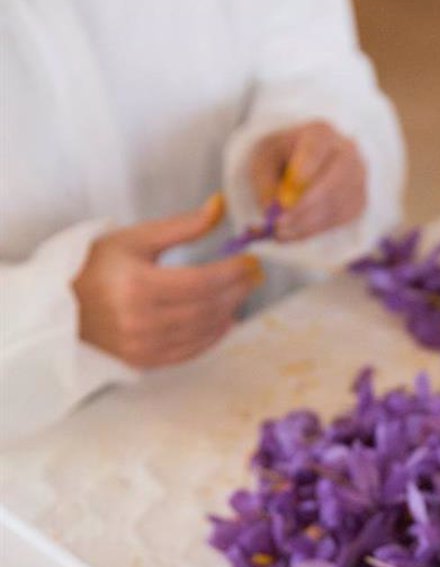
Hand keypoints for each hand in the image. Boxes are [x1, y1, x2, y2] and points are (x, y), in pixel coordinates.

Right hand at [73, 194, 260, 369]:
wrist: (59, 303)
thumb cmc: (95, 265)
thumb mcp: (136, 238)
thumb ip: (182, 226)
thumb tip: (219, 206)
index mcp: (138, 285)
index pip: (202, 282)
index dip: (232, 272)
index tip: (251, 261)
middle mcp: (141, 320)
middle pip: (207, 307)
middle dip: (236, 290)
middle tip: (254, 275)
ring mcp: (142, 345)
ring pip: (202, 331)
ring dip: (228, 312)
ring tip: (241, 293)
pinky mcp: (142, 361)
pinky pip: (188, 352)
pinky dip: (212, 337)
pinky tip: (224, 320)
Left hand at [248, 120, 365, 241]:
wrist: (305, 162)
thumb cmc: (281, 158)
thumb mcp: (263, 163)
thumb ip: (265, 184)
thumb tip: (273, 211)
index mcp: (320, 133)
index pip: (316, 148)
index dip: (304, 170)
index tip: (287, 192)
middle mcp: (346, 152)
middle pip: (333, 180)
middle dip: (304, 206)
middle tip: (279, 223)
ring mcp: (358, 177)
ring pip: (336, 204)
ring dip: (306, 223)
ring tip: (279, 232)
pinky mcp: (359, 200)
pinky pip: (339, 219)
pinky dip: (314, 229)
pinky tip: (294, 232)